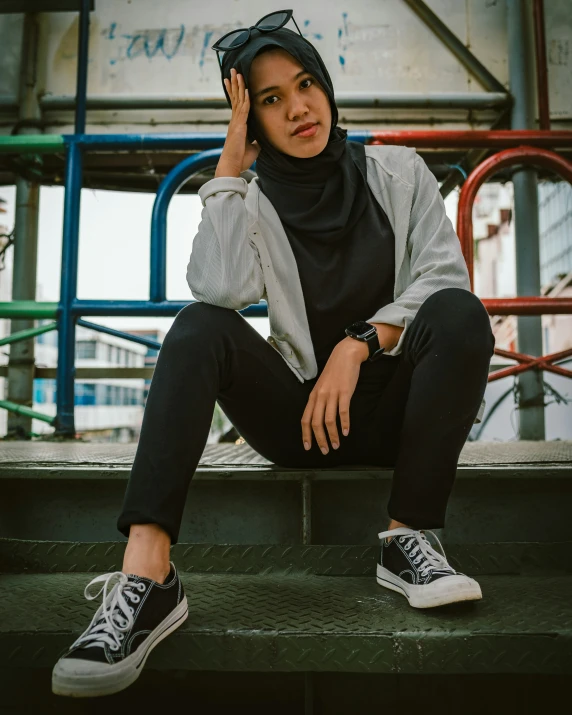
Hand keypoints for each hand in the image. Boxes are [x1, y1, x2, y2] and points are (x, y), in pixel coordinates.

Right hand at [217, 68, 260, 176]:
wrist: (233, 165)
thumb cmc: (241, 158)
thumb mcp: (254, 147)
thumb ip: (258, 139)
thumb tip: (264, 137)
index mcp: (238, 124)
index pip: (236, 104)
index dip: (235, 92)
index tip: (233, 82)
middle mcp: (235, 120)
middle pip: (235, 97)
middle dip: (234, 83)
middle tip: (232, 70)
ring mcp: (236, 122)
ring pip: (238, 99)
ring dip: (238, 85)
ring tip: (236, 72)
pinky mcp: (239, 126)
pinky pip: (243, 108)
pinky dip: (244, 97)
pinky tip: (246, 88)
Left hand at [301, 338, 364, 454]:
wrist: (345, 355)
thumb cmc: (334, 372)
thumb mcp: (321, 386)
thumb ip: (319, 401)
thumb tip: (318, 418)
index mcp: (313, 396)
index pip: (305, 419)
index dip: (306, 435)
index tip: (308, 447)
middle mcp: (320, 396)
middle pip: (316, 423)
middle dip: (319, 439)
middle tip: (324, 451)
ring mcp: (332, 394)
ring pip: (329, 420)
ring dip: (332, 435)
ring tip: (336, 445)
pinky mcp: (344, 392)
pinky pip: (343, 412)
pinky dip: (344, 424)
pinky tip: (346, 432)